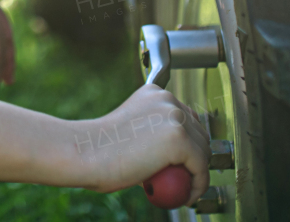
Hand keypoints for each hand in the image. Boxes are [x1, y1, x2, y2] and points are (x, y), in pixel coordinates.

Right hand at [73, 84, 209, 202]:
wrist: (85, 153)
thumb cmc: (99, 149)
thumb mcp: (131, 131)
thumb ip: (152, 134)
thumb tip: (172, 156)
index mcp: (154, 92)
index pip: (186, 118)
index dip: (189, 143)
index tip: (184, 164)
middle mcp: (167, 99)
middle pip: (199, 133)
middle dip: (196, 159)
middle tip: (183, 180)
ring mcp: (175, 117)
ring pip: (204, 151)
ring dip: (197, 173)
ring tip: (181, 189)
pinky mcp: (180, 139)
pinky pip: (201, 169)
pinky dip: (198, 186)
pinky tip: (186, 197)